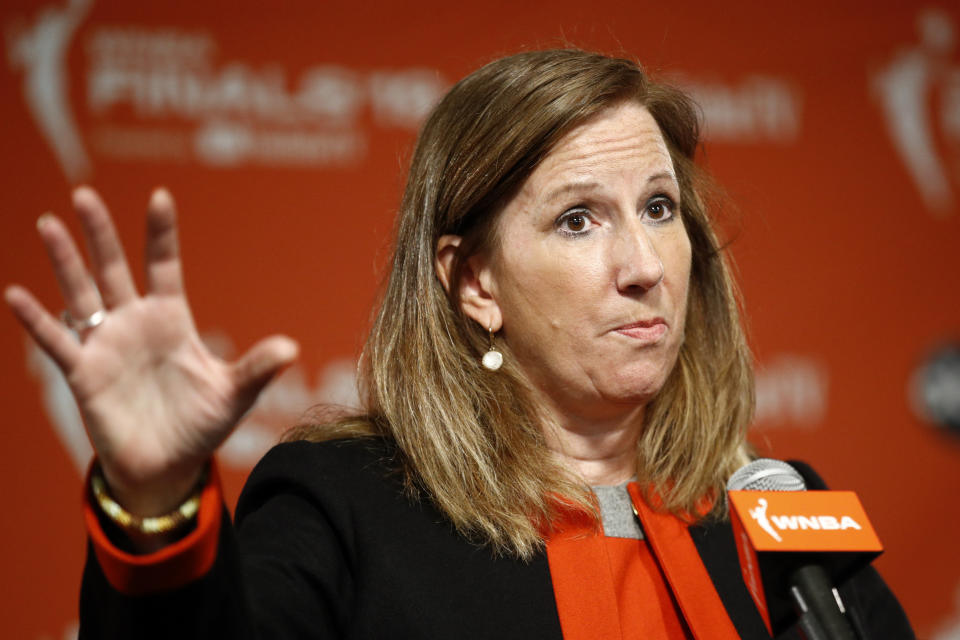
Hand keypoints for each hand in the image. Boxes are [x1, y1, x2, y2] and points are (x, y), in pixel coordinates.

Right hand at [5, 187, 298, 515]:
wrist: (168, 467)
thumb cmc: (201, 426)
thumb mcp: (233, 395)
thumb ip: (256, 369)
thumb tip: (292, 348)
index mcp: (172, 320)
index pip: (164, 266)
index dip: (161, 234)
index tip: (160, 196)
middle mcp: (135, 324)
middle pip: (115, 269)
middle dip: (101, 233)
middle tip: (86, 194)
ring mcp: (106, 345)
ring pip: (81, 293)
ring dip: (66, 261)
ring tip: (48, 224)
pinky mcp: (83, 373)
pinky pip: (57, 341)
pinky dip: (37, 320)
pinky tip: (16, 294)